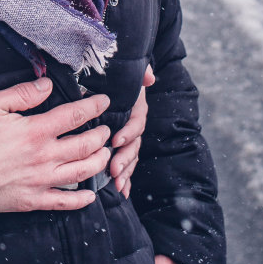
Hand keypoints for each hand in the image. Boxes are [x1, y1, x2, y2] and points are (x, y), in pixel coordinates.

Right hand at [0, 77, 111, 213]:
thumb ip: (22, 94)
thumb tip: (47, 85)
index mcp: (35, 131)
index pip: (74, 116)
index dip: (93, 106)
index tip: (104, 101)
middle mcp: (44, 157)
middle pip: (85, 145)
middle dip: (101, 135)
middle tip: (106, 129)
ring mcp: (40, 181)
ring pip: (81, 172)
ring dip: (98, 161)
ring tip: (105, 153)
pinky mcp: (33, 200)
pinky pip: (64, 202)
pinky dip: (82, 199)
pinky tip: (91, 194)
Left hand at [110, 64, 154, 197]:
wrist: (115, 82)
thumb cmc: (118, 76)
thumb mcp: (127, 71)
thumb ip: (140, 71)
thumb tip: (149, 77)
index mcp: (136, 109)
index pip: (136, 123)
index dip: (128, 133)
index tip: (116, 140)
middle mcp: (135, 125)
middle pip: (134, 145)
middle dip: (125, 159)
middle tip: (113, 170)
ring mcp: (130, 138)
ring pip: (131, 157)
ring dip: (125, 172)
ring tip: (117, 184)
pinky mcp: (123, 148)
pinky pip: (126, 164)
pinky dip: (126, 178)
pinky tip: (122, 192)